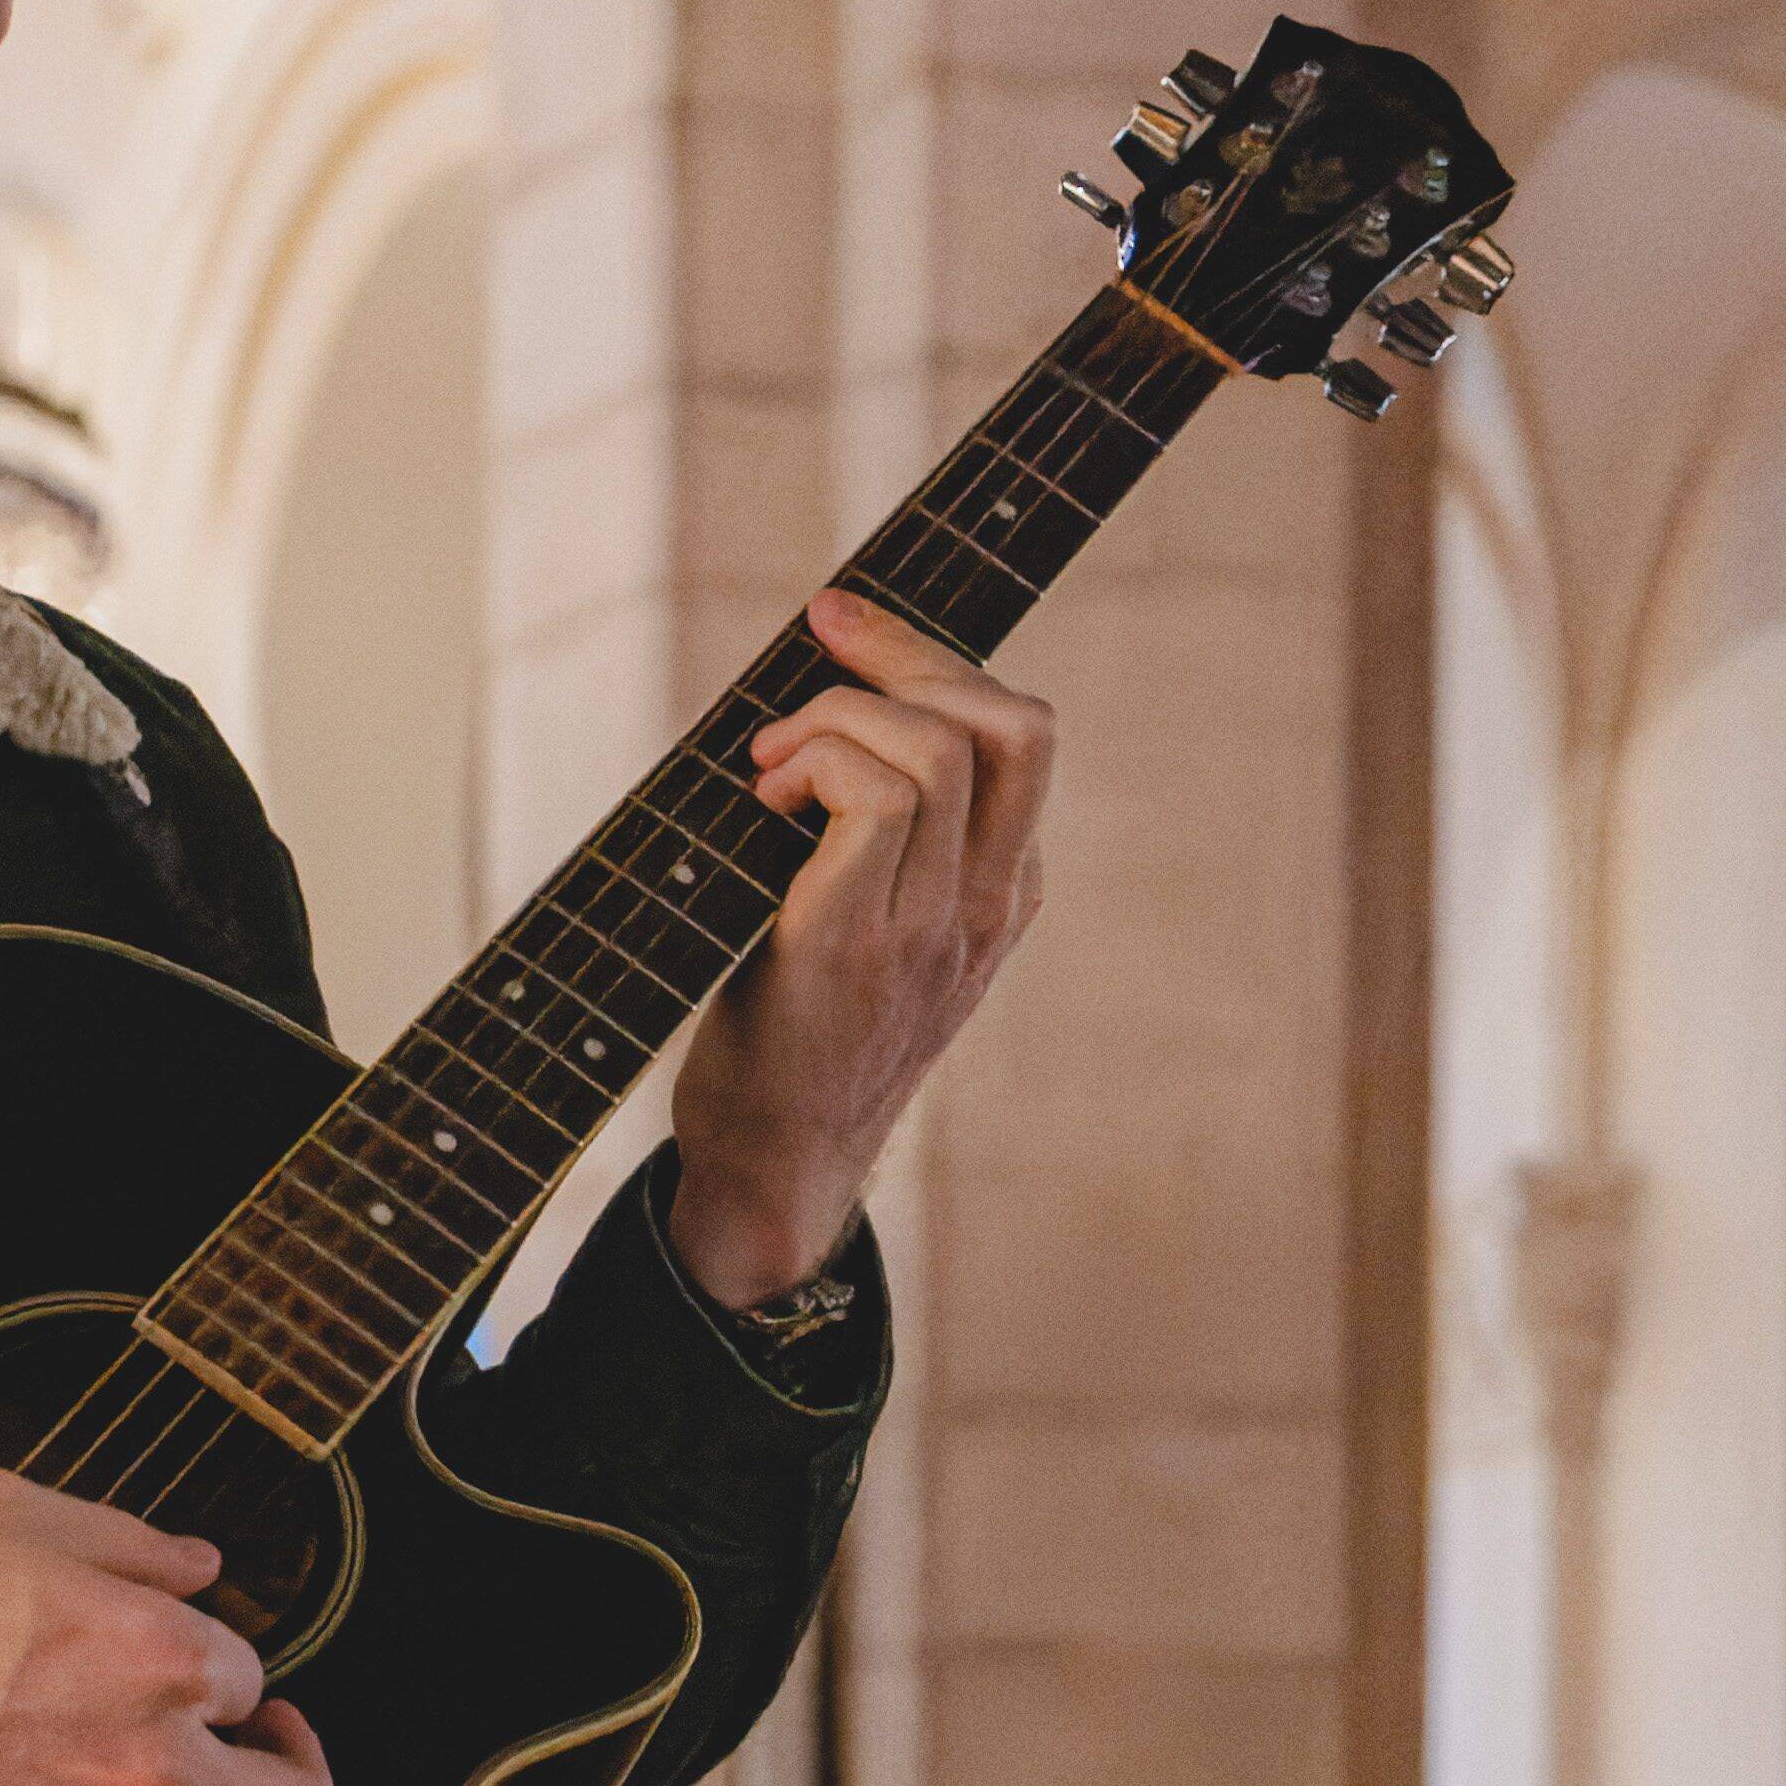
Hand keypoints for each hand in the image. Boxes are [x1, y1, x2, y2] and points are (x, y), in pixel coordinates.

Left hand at [665, 585, 1052, 1308]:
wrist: (771, 1163)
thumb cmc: (797, 1028)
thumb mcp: (876, 926)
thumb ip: (886, 840)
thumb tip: (815, 701)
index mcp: (1001, 893)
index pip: (1023, 734)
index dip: (934, 655)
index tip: (843, 622)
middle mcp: (985, 907)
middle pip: (1013, 723)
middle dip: (904, 651)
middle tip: (815, 648)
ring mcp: (933, 930)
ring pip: (940, 750)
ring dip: (833, 719)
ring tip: (768, 768)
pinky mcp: (859, 948)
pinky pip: (874, 800)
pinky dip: (812, 766)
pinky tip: (761, 803)